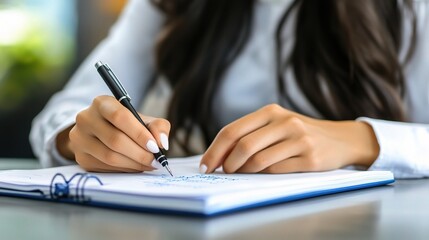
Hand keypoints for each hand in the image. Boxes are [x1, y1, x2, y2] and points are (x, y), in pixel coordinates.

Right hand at [56, 95, 170, 171]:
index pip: (119, 117)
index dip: (139, 133)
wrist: (101, 133)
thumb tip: (162, 143)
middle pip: (115, 140)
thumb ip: (158, 126)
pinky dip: (125, 169)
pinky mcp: (81, 157)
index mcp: (102, 103)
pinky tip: (136, 167)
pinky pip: (105, 167)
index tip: (155, 146)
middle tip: (156, 160)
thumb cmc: (127, 125)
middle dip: (140, 153)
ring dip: (134, 164)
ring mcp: (80, 139)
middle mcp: (86, 119)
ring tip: (149, 164)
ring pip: (110, 156)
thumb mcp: (143, 120)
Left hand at [200, 104, 378, 173]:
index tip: (205, 165)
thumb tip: (220, 156)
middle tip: (223, 172)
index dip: (215, 150)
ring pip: (258, 161)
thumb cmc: (298, 133)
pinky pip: (277, 171)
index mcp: (271, 111)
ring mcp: (299, 140)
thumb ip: (251, 134)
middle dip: (226, 163)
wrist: (340, 139)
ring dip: (244, 171)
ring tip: (242, 173)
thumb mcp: (276, 125)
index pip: (232, 131)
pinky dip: (264, 175)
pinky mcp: (311, 159)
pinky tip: (263, 174)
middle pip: (242, 146)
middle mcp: (285, 122)